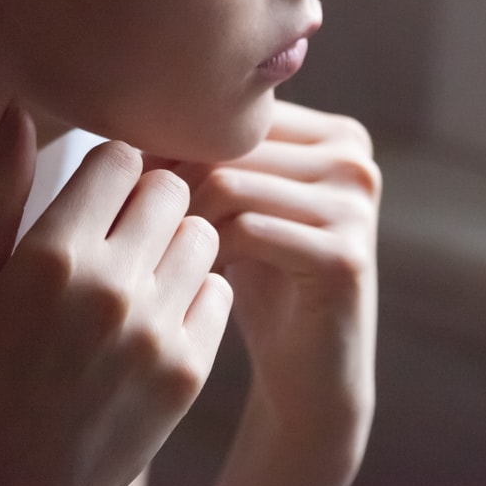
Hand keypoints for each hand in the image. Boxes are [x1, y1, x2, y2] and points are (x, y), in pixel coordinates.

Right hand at [0, 105, 232, 485]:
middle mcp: (111, 286)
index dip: (109, 169)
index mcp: (52, 256)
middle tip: (121, 230)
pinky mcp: (189, 370)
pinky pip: (220, 290)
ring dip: (177, 241)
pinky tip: (157, 315)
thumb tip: (17, 108)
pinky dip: (197, 293)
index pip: (121, 156)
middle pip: (171, 187)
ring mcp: (156, 330)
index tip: (95, 195)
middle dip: (148, 198)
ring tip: (140, 272)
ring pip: (203, 232)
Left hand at [166, 101, 380, 485]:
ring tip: (161, 254)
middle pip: (227, 144)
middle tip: (136, 226)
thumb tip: (129, 107)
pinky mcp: (345, 255)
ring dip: (182, 220)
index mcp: (337, 133)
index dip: (174, 144)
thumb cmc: (260, 281)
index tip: (134, 188)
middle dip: (173, 182)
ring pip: (229, 183)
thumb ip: (213, 152)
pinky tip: (191, 280)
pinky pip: (245, 230)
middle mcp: (355, 159)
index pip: (233, 113)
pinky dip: (203, 254)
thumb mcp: (239, 204)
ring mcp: (356, 205)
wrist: (309, 377)